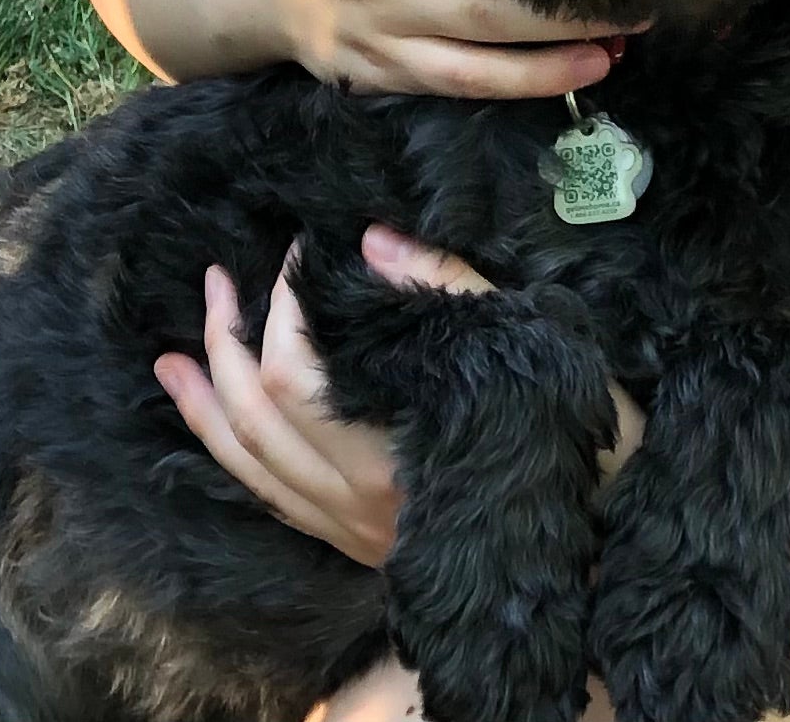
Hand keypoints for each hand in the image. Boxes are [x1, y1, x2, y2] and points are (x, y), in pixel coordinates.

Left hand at [155, 227, 646, 567]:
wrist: (616, 547)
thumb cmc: (586, 443)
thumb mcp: (529, 348)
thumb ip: (449, 288)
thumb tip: (372, 241)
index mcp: (399, 454)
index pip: (301, 375)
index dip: (285, 304)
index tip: (303, 247)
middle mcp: (362, 506)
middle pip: (258, 419)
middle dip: (226, 342)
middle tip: (220, 276)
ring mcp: (355, 532)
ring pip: (250, 469)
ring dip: (204, 405)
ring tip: (173, 353)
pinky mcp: (357, 545)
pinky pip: (270, 502)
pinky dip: (228, 455)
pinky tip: (210, 421)